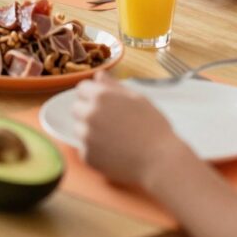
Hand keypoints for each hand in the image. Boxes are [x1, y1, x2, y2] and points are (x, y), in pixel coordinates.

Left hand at [71, 72, 193, 188]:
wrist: (159, 161)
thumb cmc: (153, 127)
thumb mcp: (138, 99)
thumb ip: (114, 86)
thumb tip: (98, 75)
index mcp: (101, 96)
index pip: (82, 88)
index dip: (93, 94)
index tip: (105, 103)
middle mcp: (90, 114)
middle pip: (76, 108)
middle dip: (88, 112)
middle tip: (110, 122)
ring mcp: (86, 137)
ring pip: (79, 129)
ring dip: (90, 131)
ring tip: (114, 138)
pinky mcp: (87, 156)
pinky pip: (84, 149)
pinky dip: (95, 150)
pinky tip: (113, 151)